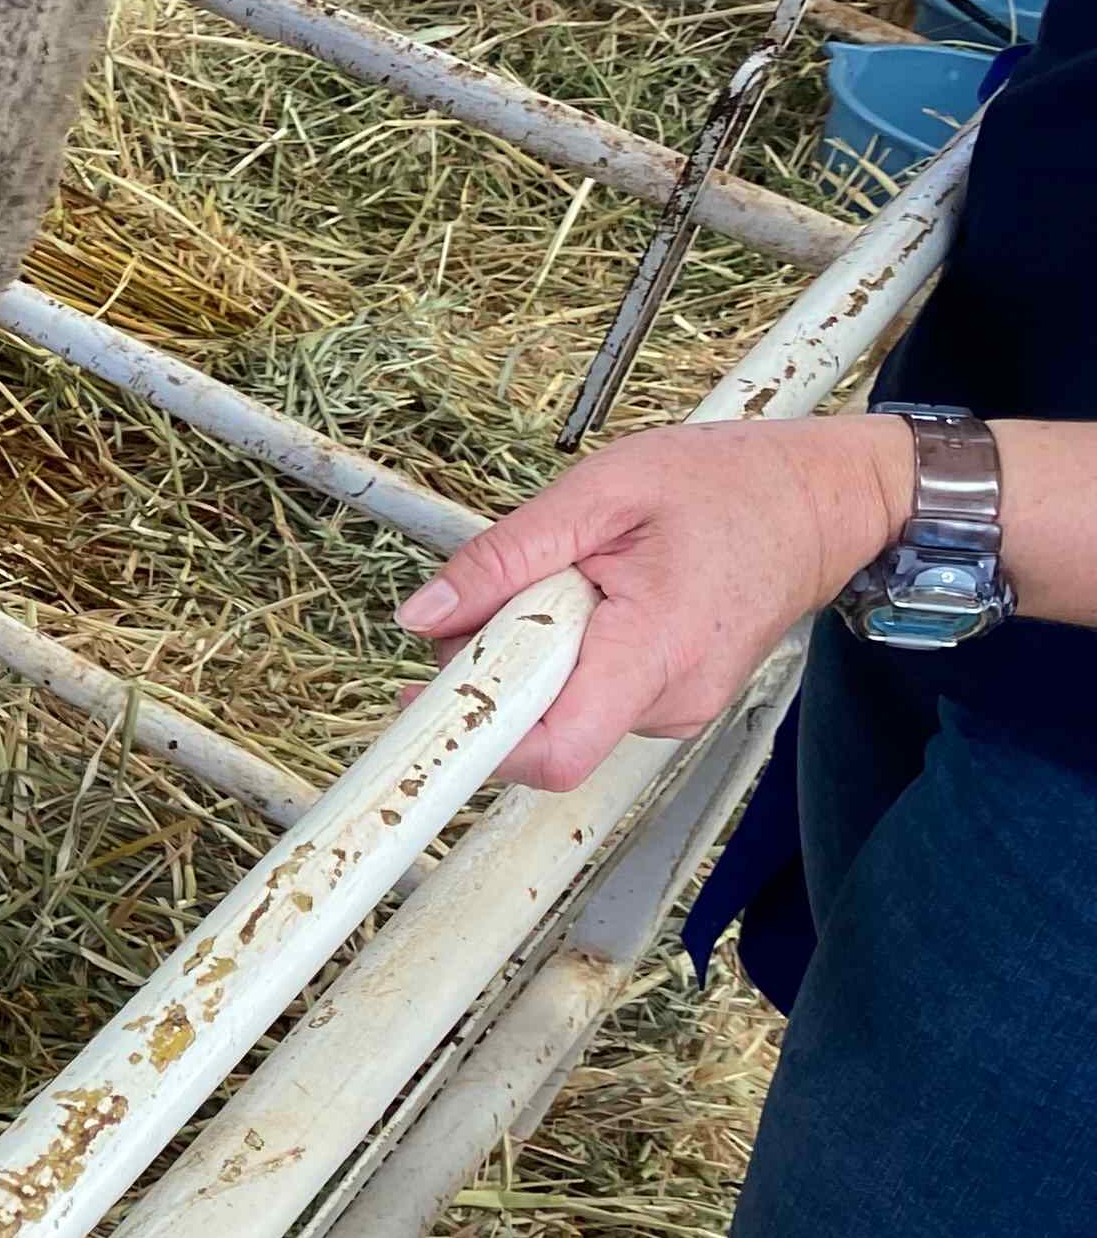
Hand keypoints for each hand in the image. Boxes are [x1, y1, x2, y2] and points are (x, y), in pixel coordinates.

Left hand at [398, 418, 912, 789]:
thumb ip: (505, 556)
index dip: (475, 738)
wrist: (820, 500)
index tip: (417, 708)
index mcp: (655, 651)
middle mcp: (670, 701)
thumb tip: (424, 614)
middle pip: (538, 726)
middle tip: (508, 589)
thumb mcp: (602, 492)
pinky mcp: (667, 701)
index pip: (554, 751)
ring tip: (572, 579)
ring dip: (530, 652)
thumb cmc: (729, 486)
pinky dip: (563, 652)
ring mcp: (674, 709)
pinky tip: (592, 599)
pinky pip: (585, 694)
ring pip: (557, 708)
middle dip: (493, 665)